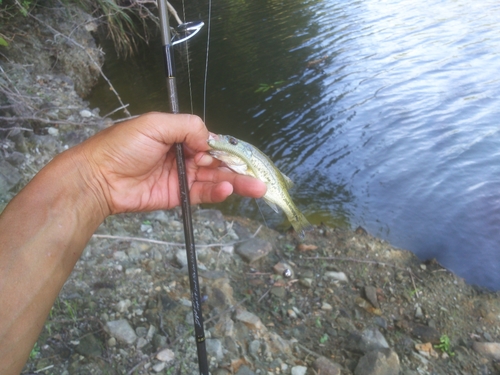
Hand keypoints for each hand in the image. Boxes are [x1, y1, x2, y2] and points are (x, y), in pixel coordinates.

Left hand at [76, 112, 265, 215]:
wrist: (99, 177)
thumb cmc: (123, 145)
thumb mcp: (155, 124)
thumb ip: (187, 127)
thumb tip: (208, 143)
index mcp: (178, 135)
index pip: (209, 141)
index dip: (222, 148)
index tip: (230, 153)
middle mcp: (183, 156)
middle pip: (217, 162)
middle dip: (238, 168)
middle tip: (259, 178)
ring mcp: (182, 177)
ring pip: (214, 180)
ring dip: (236, 183)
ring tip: (256, 188)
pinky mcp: (178, 196)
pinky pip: (202, 194)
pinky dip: (217, 193)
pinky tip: (228, 190)